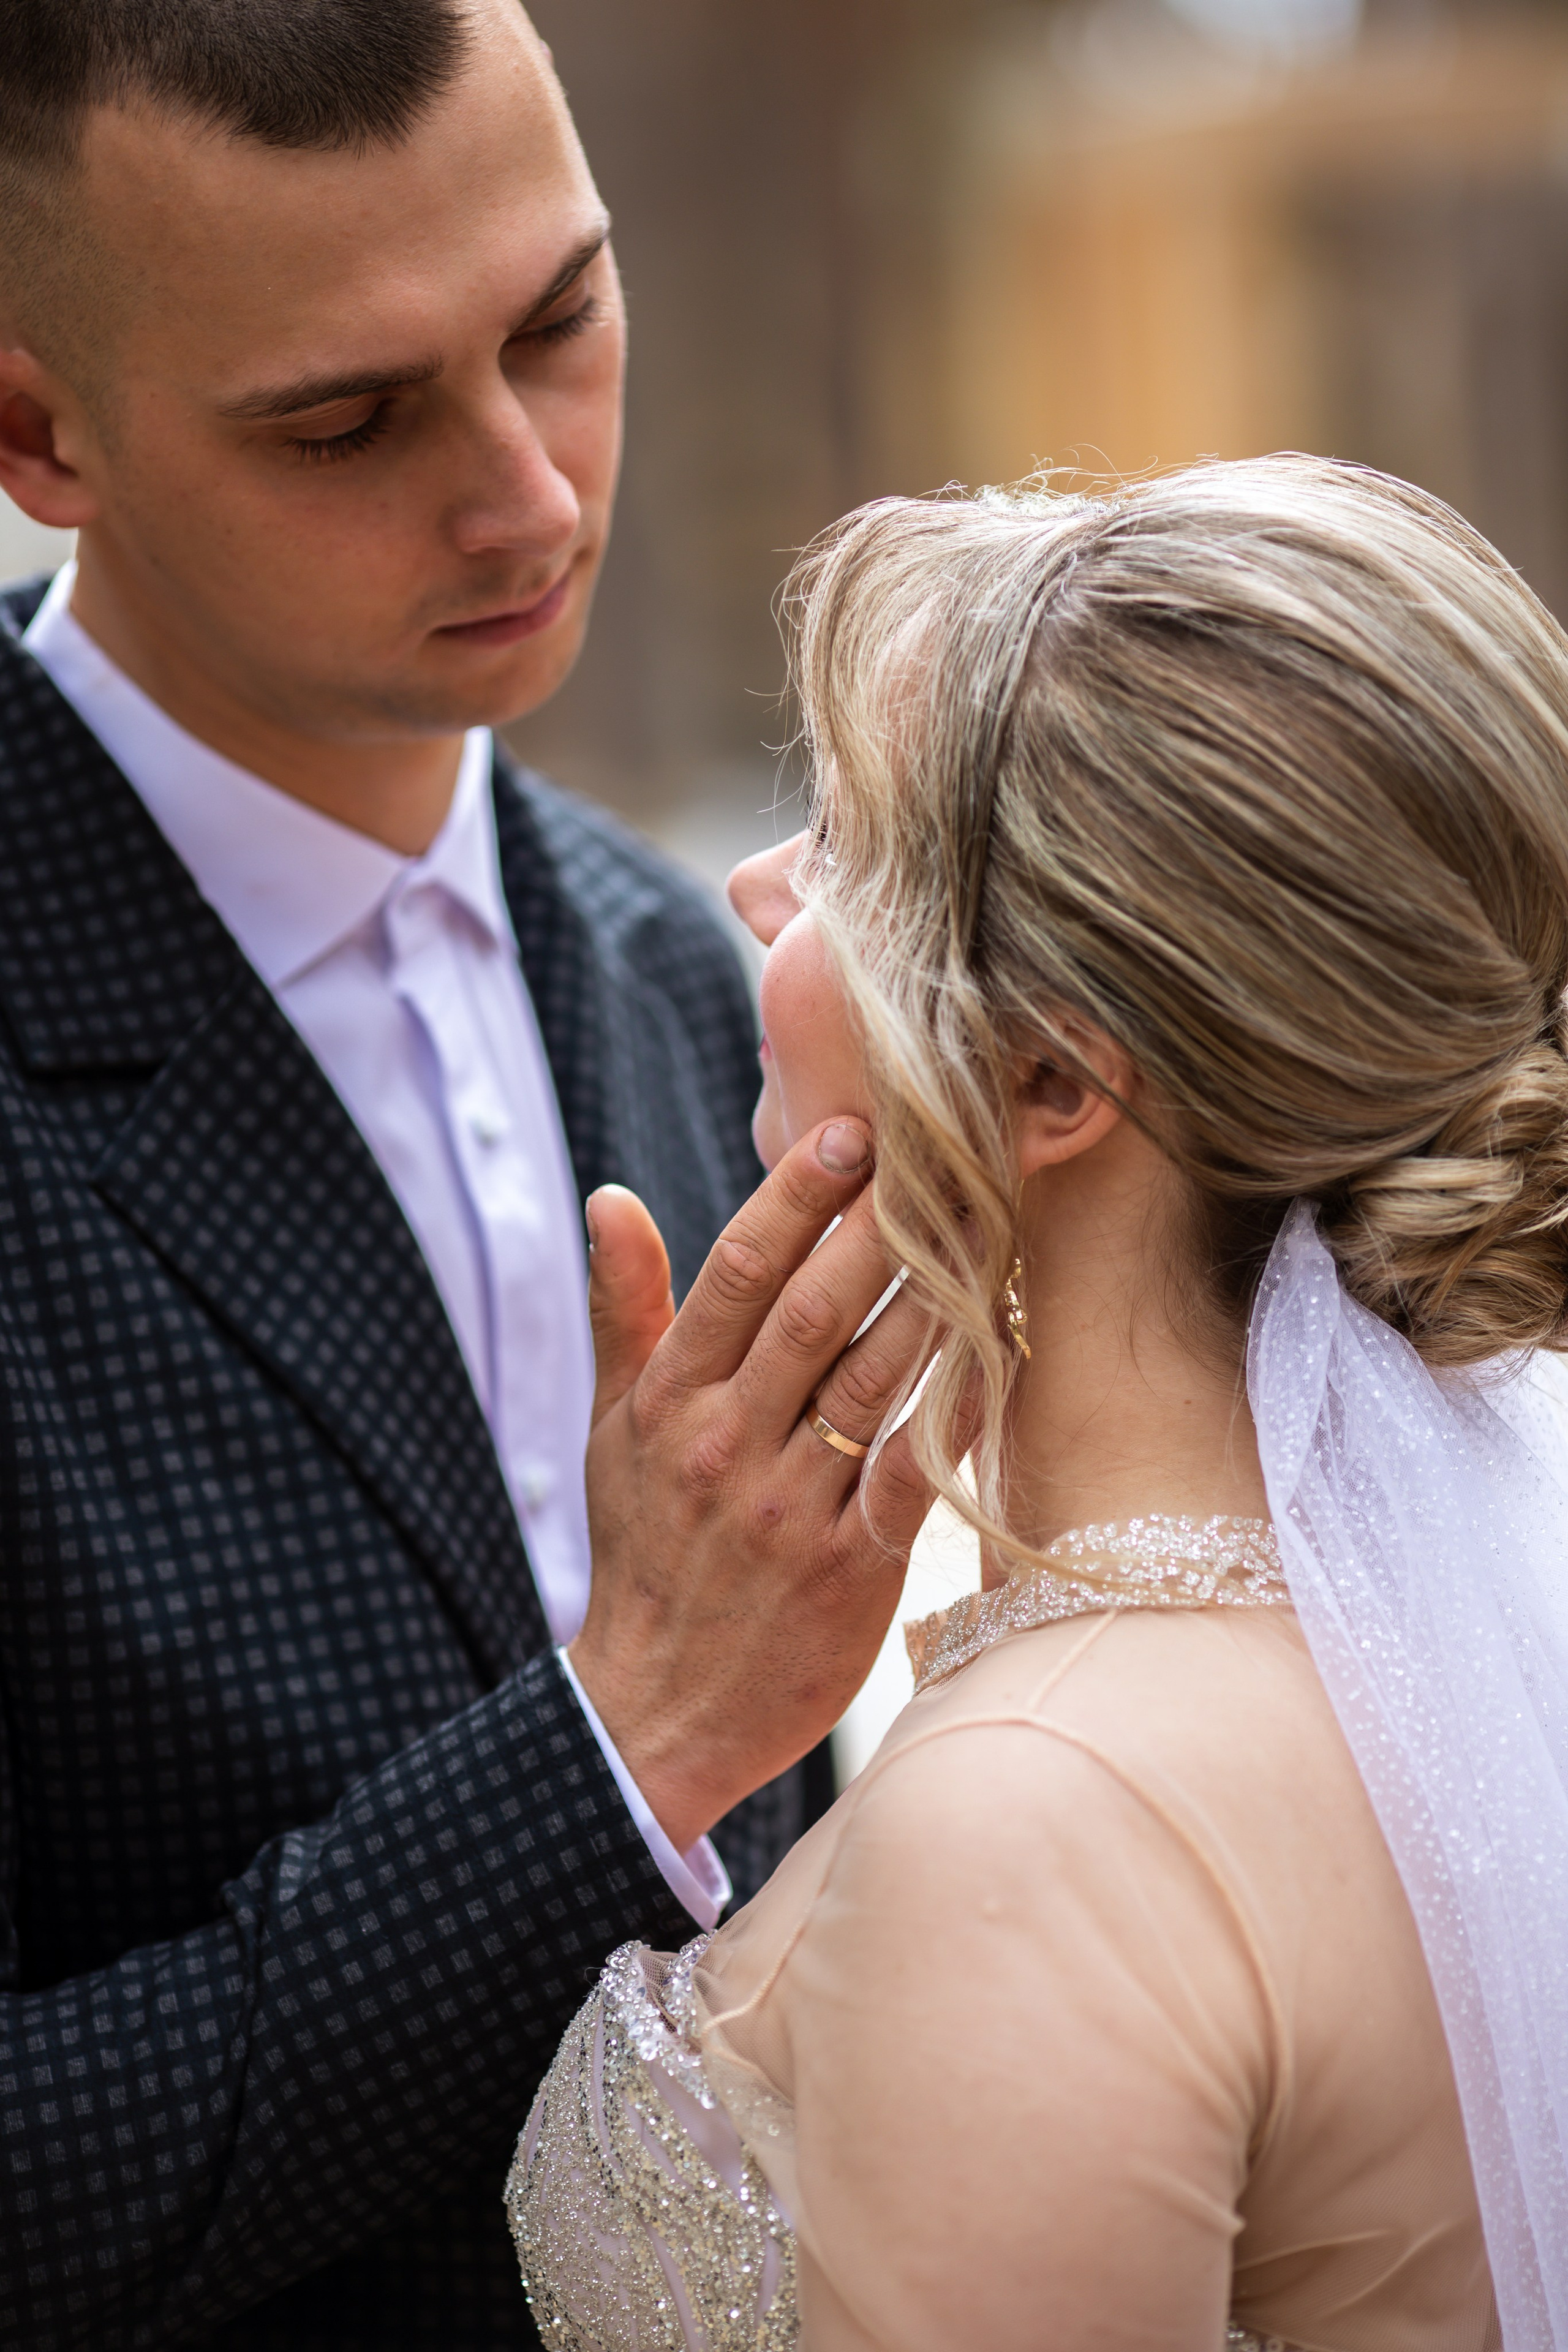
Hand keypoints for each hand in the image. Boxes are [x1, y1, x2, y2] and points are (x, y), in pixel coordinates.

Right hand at [569, 1119, 940, 1853]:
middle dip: (876, 1226)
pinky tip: (1002, 1346)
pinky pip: (914, 1470)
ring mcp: (790, 1509)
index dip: (791, 1198)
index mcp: (669, 1404)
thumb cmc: (643, 1552)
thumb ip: (625, 1309)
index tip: (845, 1128)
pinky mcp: (849, 1568)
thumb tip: (612, 1195)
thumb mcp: (611, 1430)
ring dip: (933, 1298)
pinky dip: (958, 1408)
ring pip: (873, 1380)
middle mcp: (726, 1446)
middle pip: (811, 1313)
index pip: (734, 1276)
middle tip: (936, 1149)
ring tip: (987, 1222)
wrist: (656, 1711)